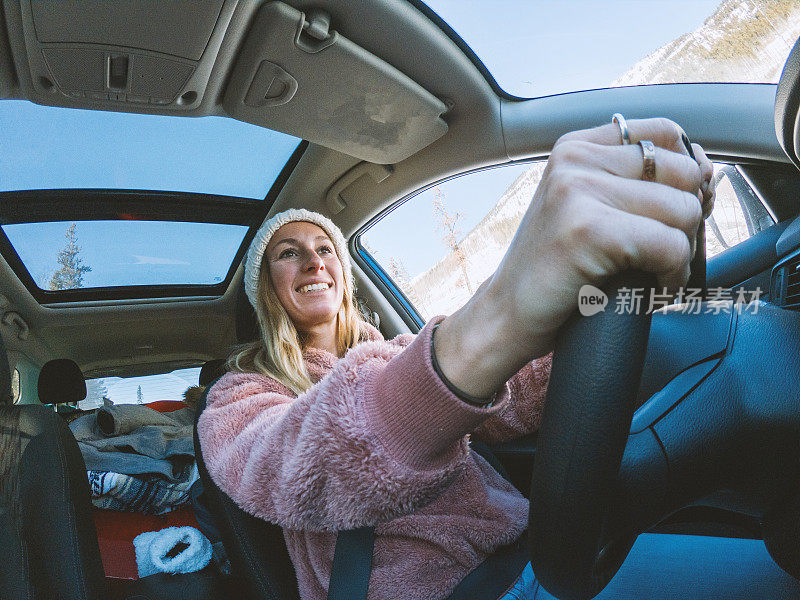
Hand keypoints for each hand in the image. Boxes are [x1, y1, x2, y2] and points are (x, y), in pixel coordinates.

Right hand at [436, 118, 714, 397]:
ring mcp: (577, 191)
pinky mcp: (588, 230)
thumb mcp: (585, 208)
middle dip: (687, 220)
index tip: (676, 212)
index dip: (688, 175)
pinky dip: (672, 277)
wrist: (507, 315)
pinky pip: (670, 246)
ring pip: (683, 211)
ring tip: (652, 274)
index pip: (667, 134)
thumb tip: (708, 175)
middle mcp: (575, 160)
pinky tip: (651, 289)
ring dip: (681, 254)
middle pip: (684, 173)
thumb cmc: (554, 271)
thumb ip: (632, 183)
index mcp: (575, 148)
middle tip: (662, 253)